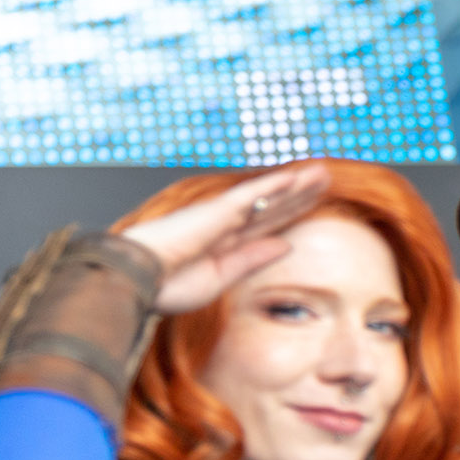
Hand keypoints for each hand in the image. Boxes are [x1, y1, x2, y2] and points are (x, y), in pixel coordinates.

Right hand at [125, 163, 332, 313]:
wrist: (135, 282)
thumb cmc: (166, 286)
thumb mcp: (221, 277)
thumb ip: (253, 259)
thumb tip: (285, 245)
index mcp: (224, 245)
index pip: (265, 225)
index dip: (290, 212)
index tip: (314, 203)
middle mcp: (225, 226)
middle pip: (270, 206)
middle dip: (298, 194)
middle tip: (323, 179)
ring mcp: (220, 217)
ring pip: (265, 196)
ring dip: (293, 184)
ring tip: (319, 173)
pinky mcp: (214, 212)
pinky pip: (249, 195)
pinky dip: (272, 186)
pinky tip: (294, 178)